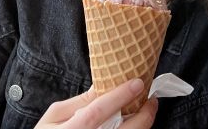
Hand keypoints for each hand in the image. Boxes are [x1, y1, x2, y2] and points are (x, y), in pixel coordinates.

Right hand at [35, 78, 157, 128]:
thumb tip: (103, 84)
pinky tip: (136, 124)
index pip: (96, 112)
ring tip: (147, 111)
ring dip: (142, 126)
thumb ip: (79, 102)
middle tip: (152, 101)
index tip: (137, 83)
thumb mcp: (54, 116)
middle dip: (142, 117)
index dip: (118, 97)